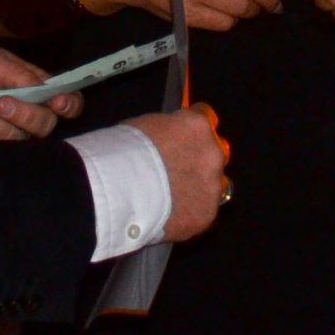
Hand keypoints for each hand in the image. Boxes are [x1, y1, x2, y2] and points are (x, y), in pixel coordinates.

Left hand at [0, 46, 80, 141]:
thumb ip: (18, 73)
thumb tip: (41, 89)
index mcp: (38, 90)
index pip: (68, 102)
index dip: (70, 105)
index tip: (58, 102)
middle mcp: (29, 114)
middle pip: (46, 124)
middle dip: (27, 115)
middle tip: (2, 102)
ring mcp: (10, 132)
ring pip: (18, 137)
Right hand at [124, 105, 228, 241]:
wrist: (118, 191)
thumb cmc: (122, 154)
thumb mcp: (144, 126)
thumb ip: (166, 132)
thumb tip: (167, 139)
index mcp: (197, 125)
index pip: (206, 118)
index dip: (191, 130)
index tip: (184, 138)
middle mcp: (213, 152)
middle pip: (215, 153)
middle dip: (199, 160)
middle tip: (177, 171)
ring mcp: (212, 185)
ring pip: (214, 184)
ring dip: (199, 188)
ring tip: (174, 198)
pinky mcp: (206, 214)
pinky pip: (204, 212)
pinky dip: (190, 213)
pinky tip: (171, 215)